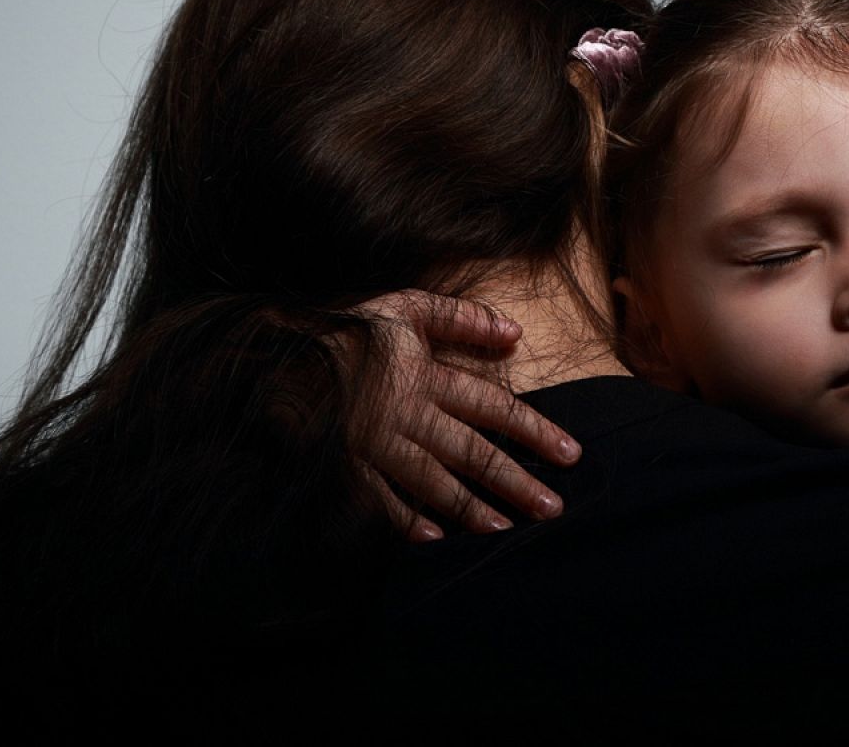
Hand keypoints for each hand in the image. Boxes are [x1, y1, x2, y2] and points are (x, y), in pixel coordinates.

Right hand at [349, 291, 580, 541]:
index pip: (494, 408)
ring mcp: (376, 444)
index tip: (570, 455)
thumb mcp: (406, 308)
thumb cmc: (348, 330)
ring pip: (433, 482)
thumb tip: (514, 333)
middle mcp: (407, 415)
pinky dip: (406, 521)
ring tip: (504, 531)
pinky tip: (434, 539)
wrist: (278, 352)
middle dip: (515, 483)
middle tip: (552, 509)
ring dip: (471, 509)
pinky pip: (380, 499)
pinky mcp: (346, 464)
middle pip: (471, 453)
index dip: (535, 431)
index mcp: (427, 378)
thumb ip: (461, 318)